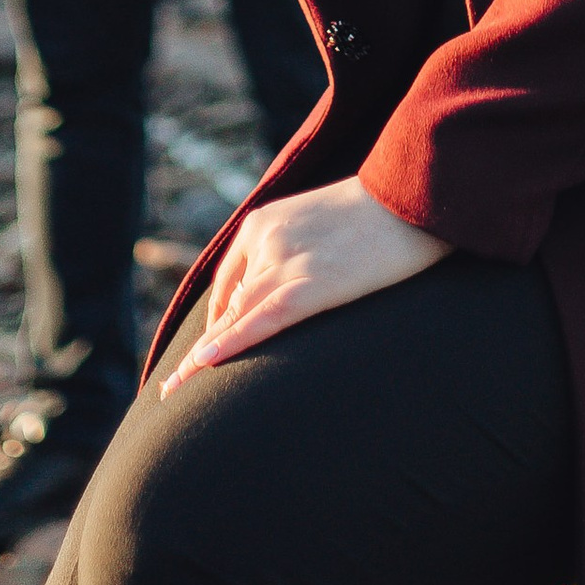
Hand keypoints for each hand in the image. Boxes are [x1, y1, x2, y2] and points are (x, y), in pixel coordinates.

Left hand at [154, 178, 447, 392]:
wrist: (413, 192)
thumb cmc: (381, 209)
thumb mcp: (323, 220)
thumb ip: (295, 249)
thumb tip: (280, 291)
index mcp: (264, 223)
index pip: (229, 282)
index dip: (215, 321)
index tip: (203, 353)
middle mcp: (265, 241)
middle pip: (225, 306)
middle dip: (201, 348)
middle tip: (171, 386)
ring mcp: (284, 263)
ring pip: (234, 319)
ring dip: (202, 359)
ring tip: (174, 392)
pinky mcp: (309, 286)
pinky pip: (260, 321)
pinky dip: (230, 343)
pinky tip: (204, 364)